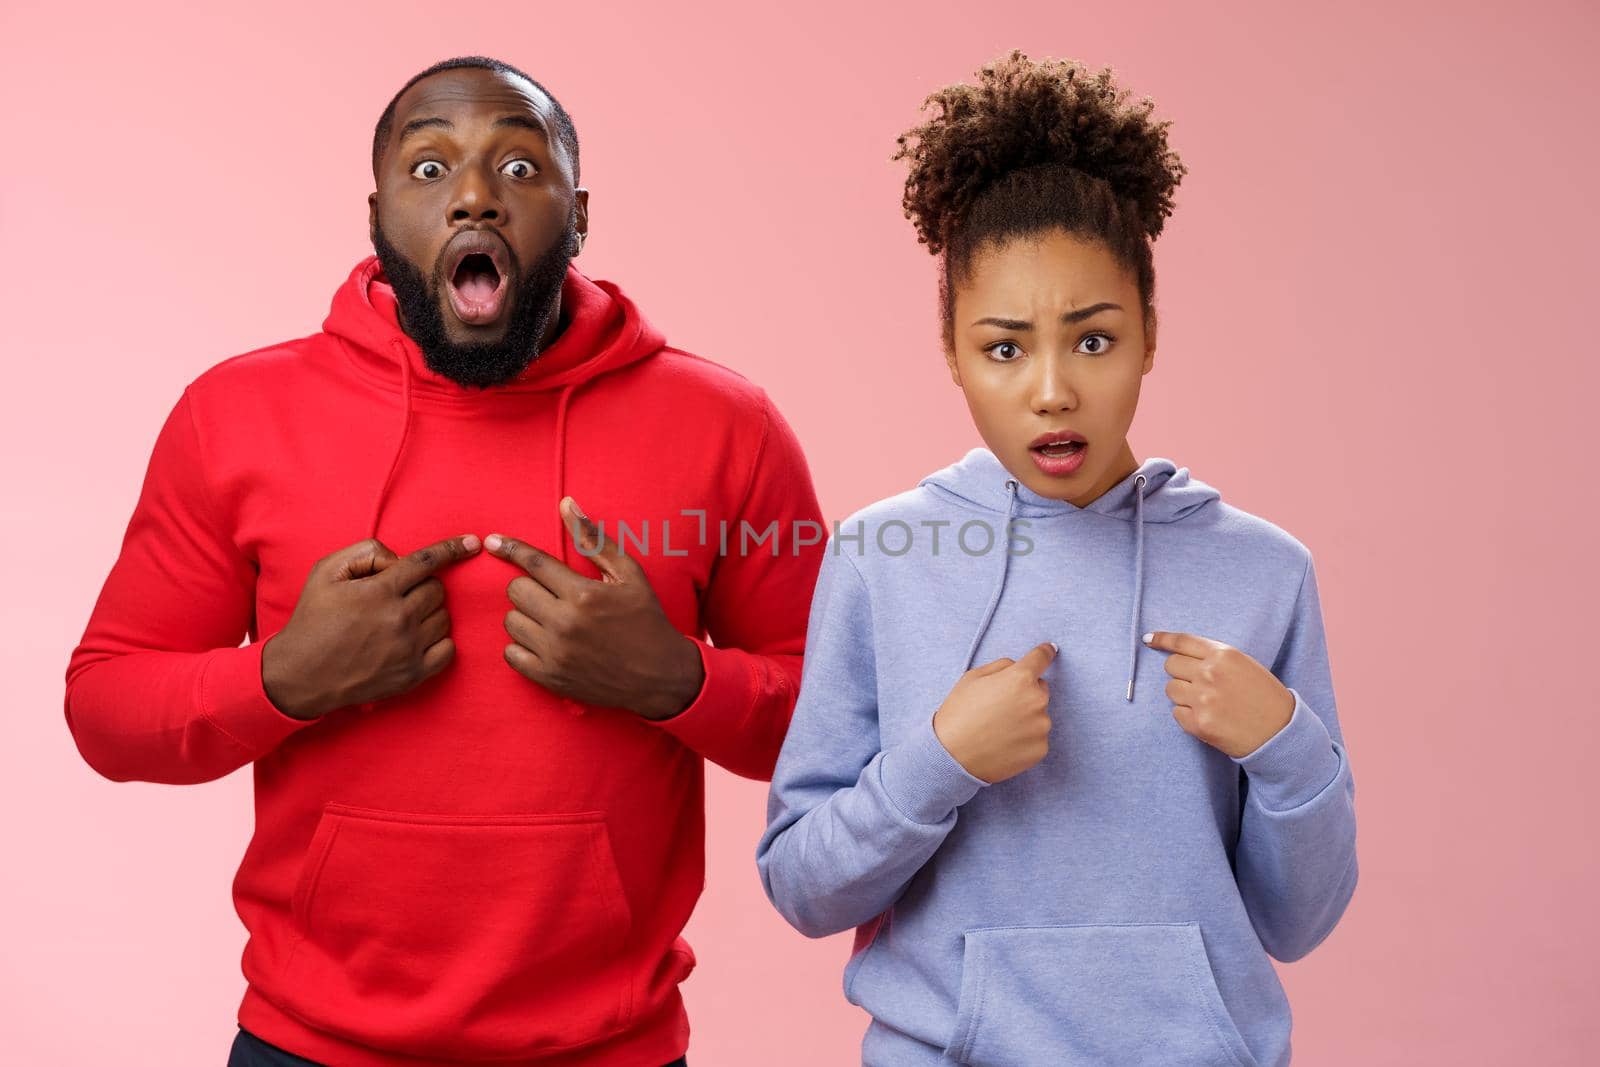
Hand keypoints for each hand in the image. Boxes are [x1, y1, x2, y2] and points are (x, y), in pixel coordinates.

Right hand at [261, 534, 479, 719]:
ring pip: (444, 617)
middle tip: (399, 596)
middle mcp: (399, 619)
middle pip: (437, 590)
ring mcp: (409, 649)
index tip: (472, 543)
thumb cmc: (312, 619)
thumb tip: (399, 559)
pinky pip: (448, 649)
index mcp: (380, 591)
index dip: (452, 548)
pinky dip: (438, 640)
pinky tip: (416, 638)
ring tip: (401, 618)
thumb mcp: (326, 572)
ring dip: (429, 612)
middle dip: (423, 586)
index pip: (427, 562)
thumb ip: (366, 553)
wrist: (300, 674)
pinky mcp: (413, 675)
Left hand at [484, 496, 703, 719]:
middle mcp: (565, 624)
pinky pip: (510, 654)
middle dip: (529, 586)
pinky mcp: (550, 678)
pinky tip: (542, 641)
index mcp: (583, 594)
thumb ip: (594, 540)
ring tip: (549, 618)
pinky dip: (521, 645)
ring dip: (525, 615)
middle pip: (516, 591)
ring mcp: (555, 653)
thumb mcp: (629, 575)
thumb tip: (566, 504)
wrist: (660, 676)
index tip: (493, 541)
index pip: (534, 563)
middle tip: (550, 593)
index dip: (511, 548)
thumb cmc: (646, 619)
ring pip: (511, 621)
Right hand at [932, 641, 1056, 783]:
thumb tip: (1018, 667)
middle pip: (1039, 689)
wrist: (953, 756)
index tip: (1049, 650)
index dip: (1045, 652)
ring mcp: (1041, 727)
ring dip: (1025, 717)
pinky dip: (1024, 738)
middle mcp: (1037, 700)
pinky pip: (1037, 737)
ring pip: (1038, 715)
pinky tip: (1004, 742)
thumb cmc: (959, 714)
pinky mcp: (1041, 749)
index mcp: (1020, 678)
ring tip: (998, 728)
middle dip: (1025, 693)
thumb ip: (1001, 666)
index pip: (1041, 658)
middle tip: (999, 706)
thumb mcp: (972, 678)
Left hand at [1143, 631, 1294, 757]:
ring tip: (1206, 702)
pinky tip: (1208, 717)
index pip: (1182, 641)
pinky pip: (1176, 713)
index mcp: (1224, 655)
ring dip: (1182, 695)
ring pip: (1170, 689)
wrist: (1280, 732)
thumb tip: (1179, 653)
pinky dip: (1187, 715)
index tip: (1148, 639)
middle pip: (1171, 665)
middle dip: (1179, 673)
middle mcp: (1210, 674)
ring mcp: (1203, 699)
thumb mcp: (1244, 665)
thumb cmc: (1264, 697)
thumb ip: (1214, 657)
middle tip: (1198, 684)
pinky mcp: (1199, 723)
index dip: (1162, 639)